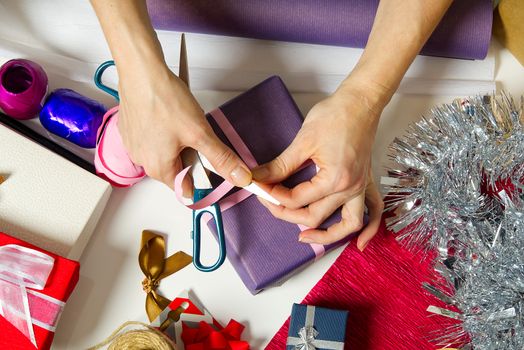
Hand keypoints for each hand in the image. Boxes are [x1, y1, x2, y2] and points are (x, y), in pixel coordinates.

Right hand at [116, 63, 251, 192]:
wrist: (141, 71)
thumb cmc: (163, 99)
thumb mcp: (200, 133)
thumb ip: (221, 158)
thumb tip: (239, 176)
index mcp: (159, 168)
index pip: (188, 190)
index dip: (204, 179)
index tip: (211, 164)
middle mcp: (143, 161)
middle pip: (178, 170)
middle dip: (192, 156)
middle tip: (197, 135)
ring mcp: (135, 146)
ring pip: (167, 153)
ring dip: (180, 142)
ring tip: (182, 122)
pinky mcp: (132, 131)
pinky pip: (155, 139)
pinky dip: (166, 131)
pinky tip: (170, 115)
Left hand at [253, 77, 385, 250]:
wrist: (360, 102)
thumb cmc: (335, 116)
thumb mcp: (302, 142)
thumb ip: (280, 166)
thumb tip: (259, 178)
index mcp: (334, 180)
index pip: (297, 200)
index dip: (274, 196)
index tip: (260, 188)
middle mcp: (351, 189)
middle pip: (315, 216)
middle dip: (287, 214)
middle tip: (268, 204)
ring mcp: (361, 188)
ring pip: (347, 225)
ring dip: (327, 236)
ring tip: (304, 238)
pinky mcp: (365, 183)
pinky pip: (373, 213)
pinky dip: (368, 230)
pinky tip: (360, 244)